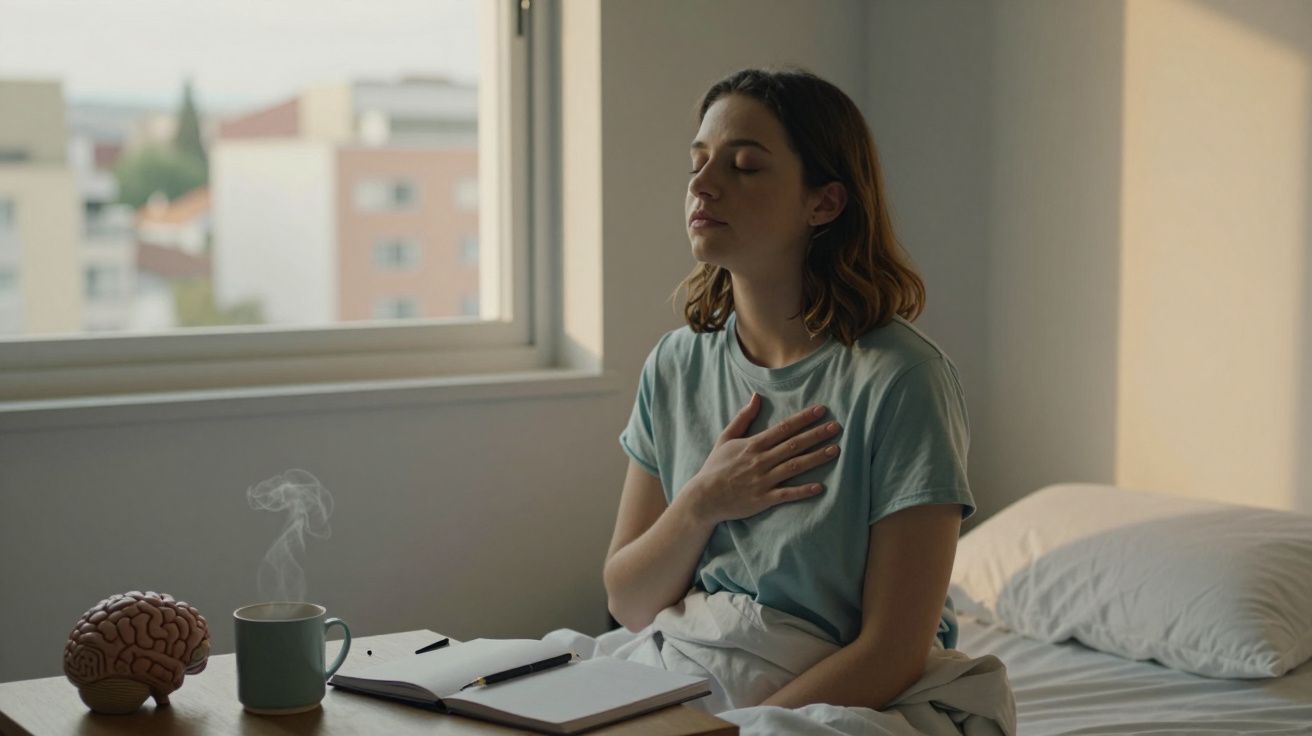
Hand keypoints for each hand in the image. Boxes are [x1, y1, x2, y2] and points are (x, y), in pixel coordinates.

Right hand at [684, 394, 841, 524]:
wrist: (704, 498)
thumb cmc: (715, 467)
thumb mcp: (726, 438)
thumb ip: (743, 418)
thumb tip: (756, 397)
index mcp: (753, 444)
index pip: (784, 428)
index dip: (804, 418)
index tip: (821, 410)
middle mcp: (761, 460)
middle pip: (794, 445)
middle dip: (817, 434)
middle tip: (837, 427)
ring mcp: (763, 480)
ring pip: (794, 466)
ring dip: (816, 458)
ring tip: (835, 450)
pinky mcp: (763, 499)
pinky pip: (787, 494)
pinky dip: (803, 491)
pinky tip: (820, 487)